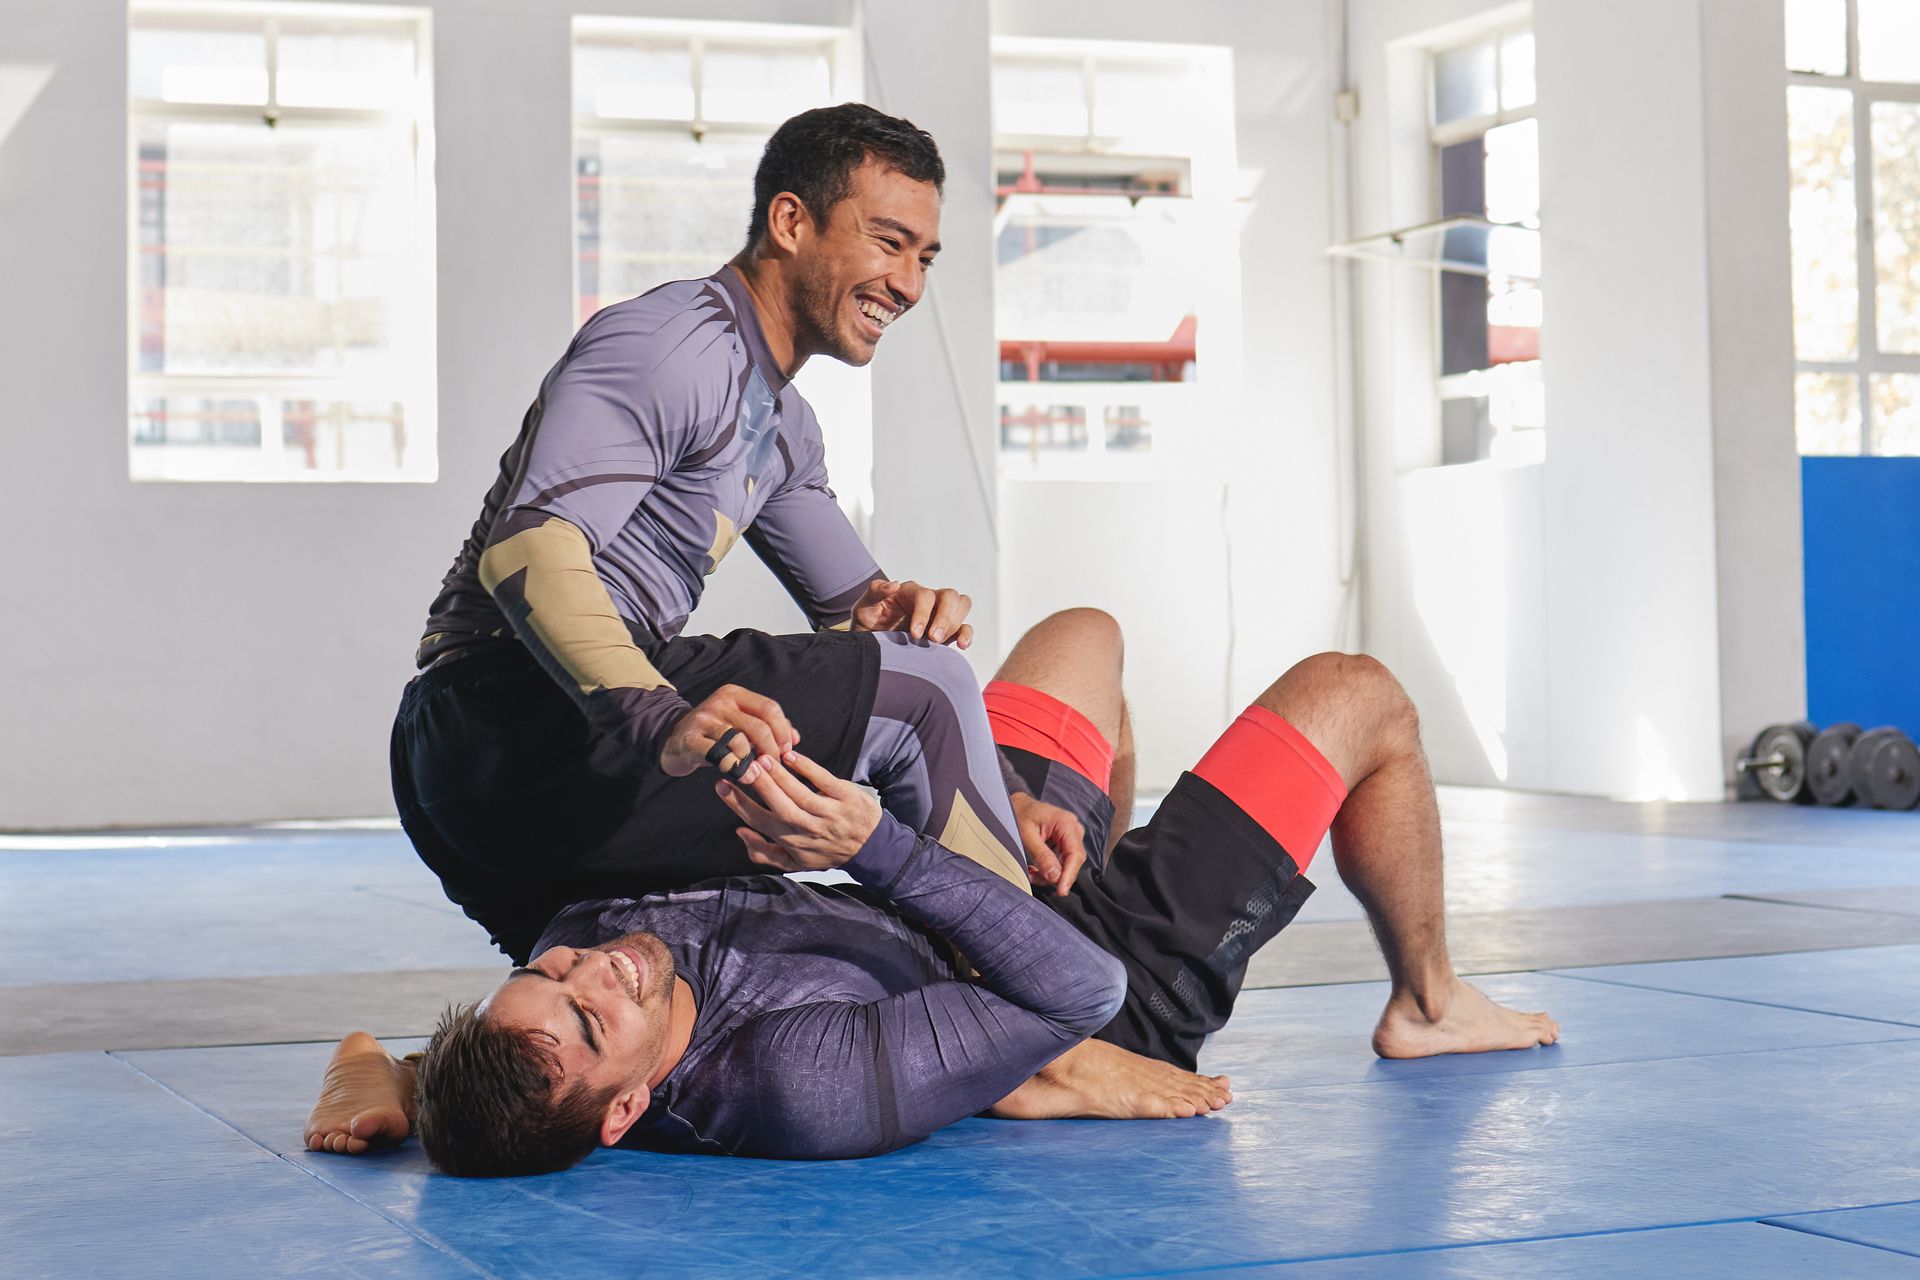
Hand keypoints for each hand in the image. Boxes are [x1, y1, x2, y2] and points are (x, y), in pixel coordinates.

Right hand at [658, 684, 798, 783]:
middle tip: (775, 766)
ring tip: (757, 774)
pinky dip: (734, 768)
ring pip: (740, 741)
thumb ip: (768, 727)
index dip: (783, 731)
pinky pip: (719, 755)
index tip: (788, 750)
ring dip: (753, 761)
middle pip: (758, 726)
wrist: (673, 741)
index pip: (769, 708)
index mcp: (734, 694)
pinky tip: (742, 776)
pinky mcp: (690, 739)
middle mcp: (719, 702)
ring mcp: (703, 720)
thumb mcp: (739, 724)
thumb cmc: (714, 735)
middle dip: (772, 750)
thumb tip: (795, 738)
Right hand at [715, 750, 881, 871]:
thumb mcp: (793, 862)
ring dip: (779, 775)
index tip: (722, 785)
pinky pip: (823, 780)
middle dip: (759, 786)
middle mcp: (808, 829)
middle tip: (742, 766)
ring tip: (762, 758)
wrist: (870, 848)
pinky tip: (791, 755)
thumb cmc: (825, 852)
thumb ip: (763, 851)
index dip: (738, 804)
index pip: (760, 821)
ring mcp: (828, 813)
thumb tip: (739, 831)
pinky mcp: (845, 797)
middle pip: (778, 806)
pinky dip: (806, 767)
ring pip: (799, 793)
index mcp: (792, 842)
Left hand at [850, 579, 972, 647]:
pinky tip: (961, 645)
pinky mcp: (946, 632)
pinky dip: (967, 634)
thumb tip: (894, 585)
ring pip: (961, 605)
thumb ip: (875, 592)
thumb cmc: (867, 624)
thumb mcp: (863, 608)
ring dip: (955, 623)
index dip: (923, 613)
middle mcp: (928, 600)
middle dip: (944, 617)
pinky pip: (965, 627)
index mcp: (909, 592)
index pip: (925, 595)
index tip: (914, 634)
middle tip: (932, 639)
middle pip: (950, 595)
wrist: (871, 646)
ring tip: (939, 643)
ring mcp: (939, 614)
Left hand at [1011, 792, 1088, 895]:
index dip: (1069, 875)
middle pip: (1073, 861)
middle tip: (1034, 877)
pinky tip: (1035, 868)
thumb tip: (1055, 877)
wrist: (1016, 804)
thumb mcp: (1026, 835)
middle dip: (1055, 875)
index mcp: (1066, 823)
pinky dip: (1048, 869)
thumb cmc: (1019, 814)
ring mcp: (1070, 836)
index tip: (1061, 891)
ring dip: (1049, 874)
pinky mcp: (1064, 842)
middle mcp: (1073, 829)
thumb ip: (1042, 856)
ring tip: (1031, 871)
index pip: (1075, 855)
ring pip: (1067, 864)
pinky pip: (1061, 861)